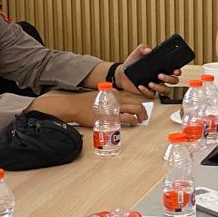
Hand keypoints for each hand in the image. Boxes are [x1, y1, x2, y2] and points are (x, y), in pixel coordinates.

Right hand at [31, 90, 148, 126]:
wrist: (74, 106)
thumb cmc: (83, 103)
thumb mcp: (98, 96)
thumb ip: (106, 98)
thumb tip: (112, 103)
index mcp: (114, 94)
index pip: (131, 98)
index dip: (138, 104)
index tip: (139, 109)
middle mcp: (117, 99)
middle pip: (137, 103)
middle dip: (143, 111)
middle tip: (143, 116)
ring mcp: (115, 107)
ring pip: (135, 110)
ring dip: (140, 116)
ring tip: (140, 120)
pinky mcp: (111, 117)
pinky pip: (127, 118)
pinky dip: (133, 120)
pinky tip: (133, 122)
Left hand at [115, 44, 181, 96]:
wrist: (123, 74)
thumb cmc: (132, 64)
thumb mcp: (137, 54)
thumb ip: (143, 48)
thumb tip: (148, 50)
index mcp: (162, 68)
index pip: (175, 71)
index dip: (178, 71)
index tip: (175, 70)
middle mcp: (161, 78)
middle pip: (174, 81)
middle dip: (169, 79)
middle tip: (160, 75)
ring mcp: (156, 86)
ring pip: (165, 90)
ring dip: (159, 87)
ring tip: (150, 83)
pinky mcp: (148, 92)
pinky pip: (151, 95)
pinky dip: (146, 91)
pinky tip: (141, 86)